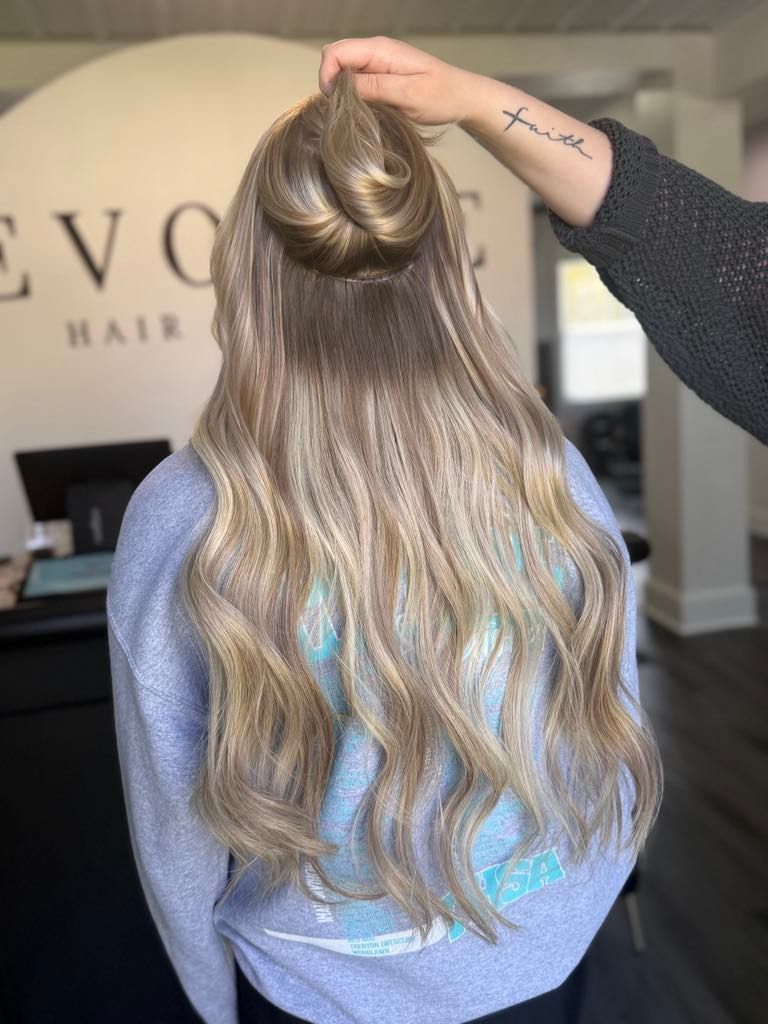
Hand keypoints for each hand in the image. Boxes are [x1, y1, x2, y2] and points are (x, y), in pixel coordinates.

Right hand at [318, 35, 482, 126]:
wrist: (462, 97)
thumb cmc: (441, 96)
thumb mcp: (408, 94)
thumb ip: (375, 87)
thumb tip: (342, 88)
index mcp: (379, 49)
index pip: (335, 53)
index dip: (327, 77)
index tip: (335, 104)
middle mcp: (375, 52)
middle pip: (335, 60)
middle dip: (332, 84)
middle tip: (345, 111)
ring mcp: (378, 63)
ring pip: (343, 72)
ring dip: (342, 92)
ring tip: (356, 112)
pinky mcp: (381, 76)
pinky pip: (356, 81)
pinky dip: (353, 96)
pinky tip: (365, 110)